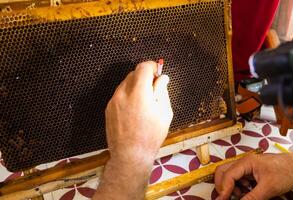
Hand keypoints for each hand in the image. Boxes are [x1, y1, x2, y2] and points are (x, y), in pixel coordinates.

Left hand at [94, 61, 172, 199]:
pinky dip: (128, 95)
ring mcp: (113, 101)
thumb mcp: (164, 113)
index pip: (143, 67)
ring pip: (125, 84)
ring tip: (144, 102)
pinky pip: (119, 94)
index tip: (157, 71)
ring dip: (135, 86)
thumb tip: (162, 78)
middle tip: (153, 89)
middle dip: (144, 76)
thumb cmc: (150, 137)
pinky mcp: (108, 108)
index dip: (152, 66)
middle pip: (133, 73)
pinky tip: (134, 110)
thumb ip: (162, 91)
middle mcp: (123, 93)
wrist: (130, 155)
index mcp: (139, 93)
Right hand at [215, 153, 292, 199]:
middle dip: (222, 186)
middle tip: (225, 198)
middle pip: (223, 171)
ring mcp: (246, 166)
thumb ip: (252, 197)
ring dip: (230, 187)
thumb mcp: (269, 188)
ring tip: (239, 197)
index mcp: (246, 162)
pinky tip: (245, 193)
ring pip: (229, 175)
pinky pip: (238, 179)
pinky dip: (237, 187)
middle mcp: (243, 163)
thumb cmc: (286, 171)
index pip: (228, 175)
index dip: (224, 189)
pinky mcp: (250, 171)